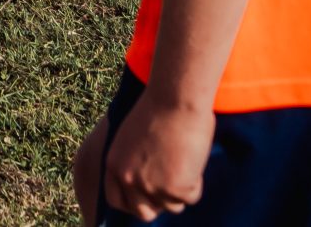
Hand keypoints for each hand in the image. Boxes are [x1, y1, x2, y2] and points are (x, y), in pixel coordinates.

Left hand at [103, 89, 214, 219]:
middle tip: (172, 184)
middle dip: (160, 203)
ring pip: (173, 206)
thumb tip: (147, 183)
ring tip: (184, 160)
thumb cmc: (159, 109)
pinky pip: (191, 196)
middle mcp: (128, 179)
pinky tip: (192, 157)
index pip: (117, 201)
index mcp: (114, 164)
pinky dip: (196, 182)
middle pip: (145, 213)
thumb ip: (134, 162)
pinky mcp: (175, 188)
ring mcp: (151, 186)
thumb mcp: (132, 137)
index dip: (135, 203)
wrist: (175, 98)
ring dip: (181, 189)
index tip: (149, 198)